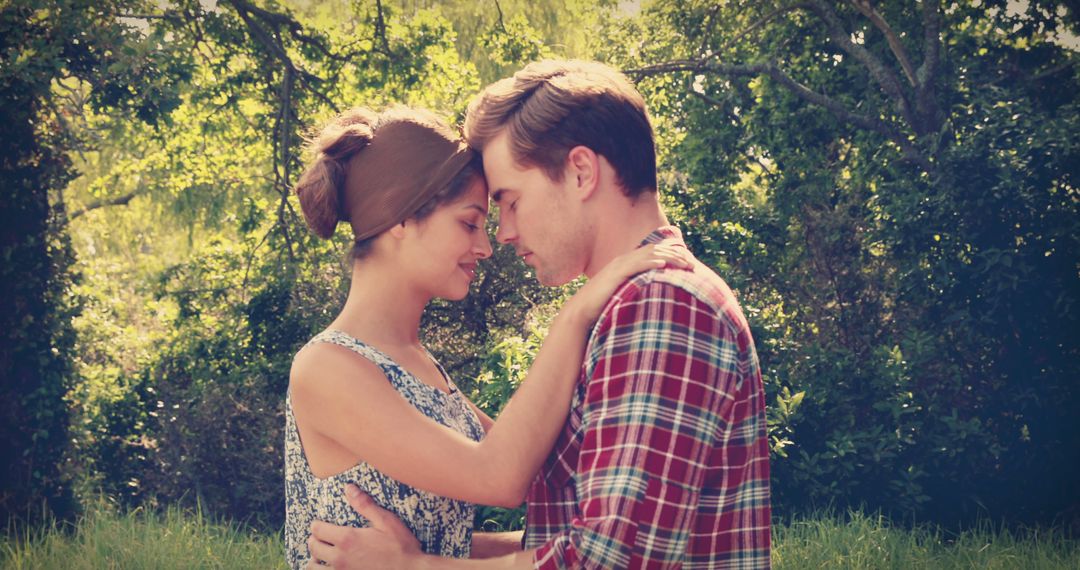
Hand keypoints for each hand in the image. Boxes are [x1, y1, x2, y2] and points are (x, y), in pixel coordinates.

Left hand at [306, 484, 420, 567]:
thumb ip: (365, 505)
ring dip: (314, 560)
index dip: (316, 525)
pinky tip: (328, 568)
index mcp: (347, 539)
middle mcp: (340, 558)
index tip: (319, 524)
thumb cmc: (401, 547)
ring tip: (319, 556)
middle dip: (314, 539)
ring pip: (313, 567)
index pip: (318, 530)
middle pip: (314, 547)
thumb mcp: (385, 521)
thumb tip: (349, 488)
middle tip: (319, 537)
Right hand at [562, 241, 693, 324]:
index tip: (688, 263)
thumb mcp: (625, 294)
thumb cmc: (603, 306)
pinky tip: (662, 265)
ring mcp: (619, 266)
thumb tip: (654, 296)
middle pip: (655, 250)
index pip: (654, 252)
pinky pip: (635, 265)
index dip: (672, 255)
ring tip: (684, 263)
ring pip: (648, 255)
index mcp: (627, 263)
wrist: (582, 310)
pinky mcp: (615, 274)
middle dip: (675, 255)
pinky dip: (649, 262)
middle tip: (692, 264)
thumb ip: (638, 290)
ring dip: (668, 257)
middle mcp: (624, 260)